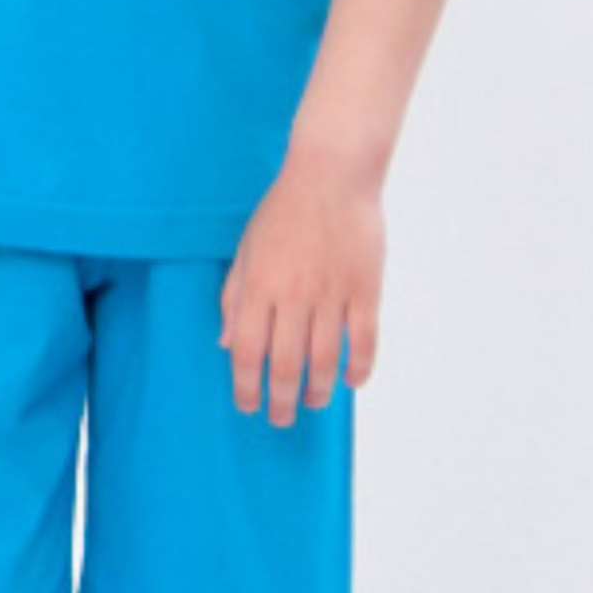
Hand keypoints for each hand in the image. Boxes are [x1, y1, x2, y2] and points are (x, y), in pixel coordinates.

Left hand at [219, 150, 383, 424]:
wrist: (331, 175)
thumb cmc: (283, 211)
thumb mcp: (246, 250)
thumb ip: (234, 298)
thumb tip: (226, 343)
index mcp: (259, 287)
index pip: (248, 353)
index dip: (246, 387)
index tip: (249, 406)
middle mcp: (293, 296)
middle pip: (285, 366)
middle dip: (281, 401)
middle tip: (282, 418)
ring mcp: (332, 294)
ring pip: (325, 360)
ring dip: (319, 390)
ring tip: (315, 402)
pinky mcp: (365, 289)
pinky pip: (363, 340)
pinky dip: (359, 367)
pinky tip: (352, 381)